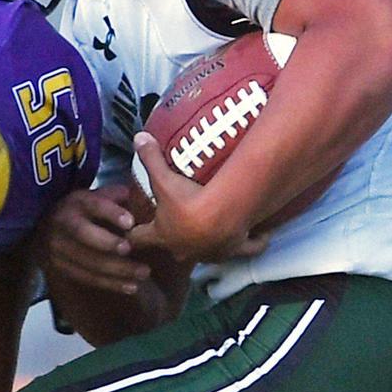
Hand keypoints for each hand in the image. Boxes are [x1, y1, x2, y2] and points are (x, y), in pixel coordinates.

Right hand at [35, 186, 151, 293]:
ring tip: (143, 273)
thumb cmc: (84, 212)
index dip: (111, 213)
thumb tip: (130, 194)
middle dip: (107, 242)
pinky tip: (132, 286)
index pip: (92, 205)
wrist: (47, 230)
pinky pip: (87, 278)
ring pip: (87, 260)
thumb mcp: (96, 197)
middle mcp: (62, 223)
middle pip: (83, 234)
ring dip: (116, 269)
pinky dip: (110, 284)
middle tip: (129, 248)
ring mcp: (59, 248)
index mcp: (76, 202)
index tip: (130, 221)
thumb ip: (115, 196)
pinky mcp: (62, 268)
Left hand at [126, 132, 269, 261]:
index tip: (130, 229)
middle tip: (177, 225)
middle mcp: (184, 249)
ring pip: (207, 252)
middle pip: (173, 249)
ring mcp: (210, 254)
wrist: (223, 215)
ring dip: (209, 243)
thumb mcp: (164, 177)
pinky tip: (261, 237)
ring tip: (214, 229)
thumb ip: (149, 158)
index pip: (138, 239)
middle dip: (173, 239)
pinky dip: (252, 244)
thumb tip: (137, 137)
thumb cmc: (188, 200)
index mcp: (162, 234)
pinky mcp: (234, 251)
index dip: (132, 234)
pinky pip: (246, 250)